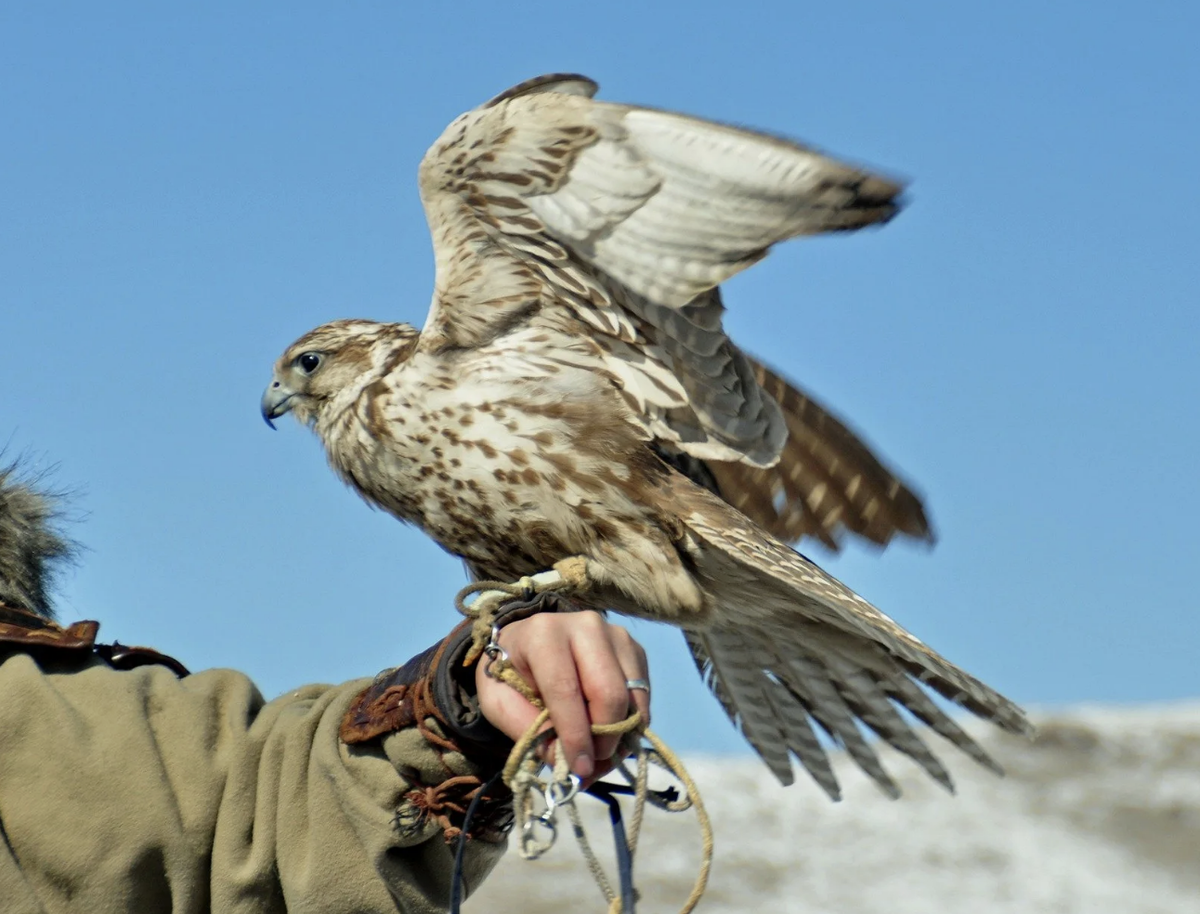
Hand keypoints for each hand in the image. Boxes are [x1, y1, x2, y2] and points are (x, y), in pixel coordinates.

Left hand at [475, 611, 649, 779]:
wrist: (528, 641)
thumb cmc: (509, 672)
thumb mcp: (499, 702)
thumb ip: (527, 730)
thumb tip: (564, 760)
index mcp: (544, 633)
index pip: (565, 688)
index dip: (574, 734)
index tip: (579, 768)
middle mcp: (586, 626)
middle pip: (608, 692)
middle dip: (603, 738)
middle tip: (590, 764)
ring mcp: (616, 635)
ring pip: (632, 697)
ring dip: (620, 737)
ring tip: (597, 754)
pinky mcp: (634, 649)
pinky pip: (642, 696)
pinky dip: (630, 724)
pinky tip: (608, 733)